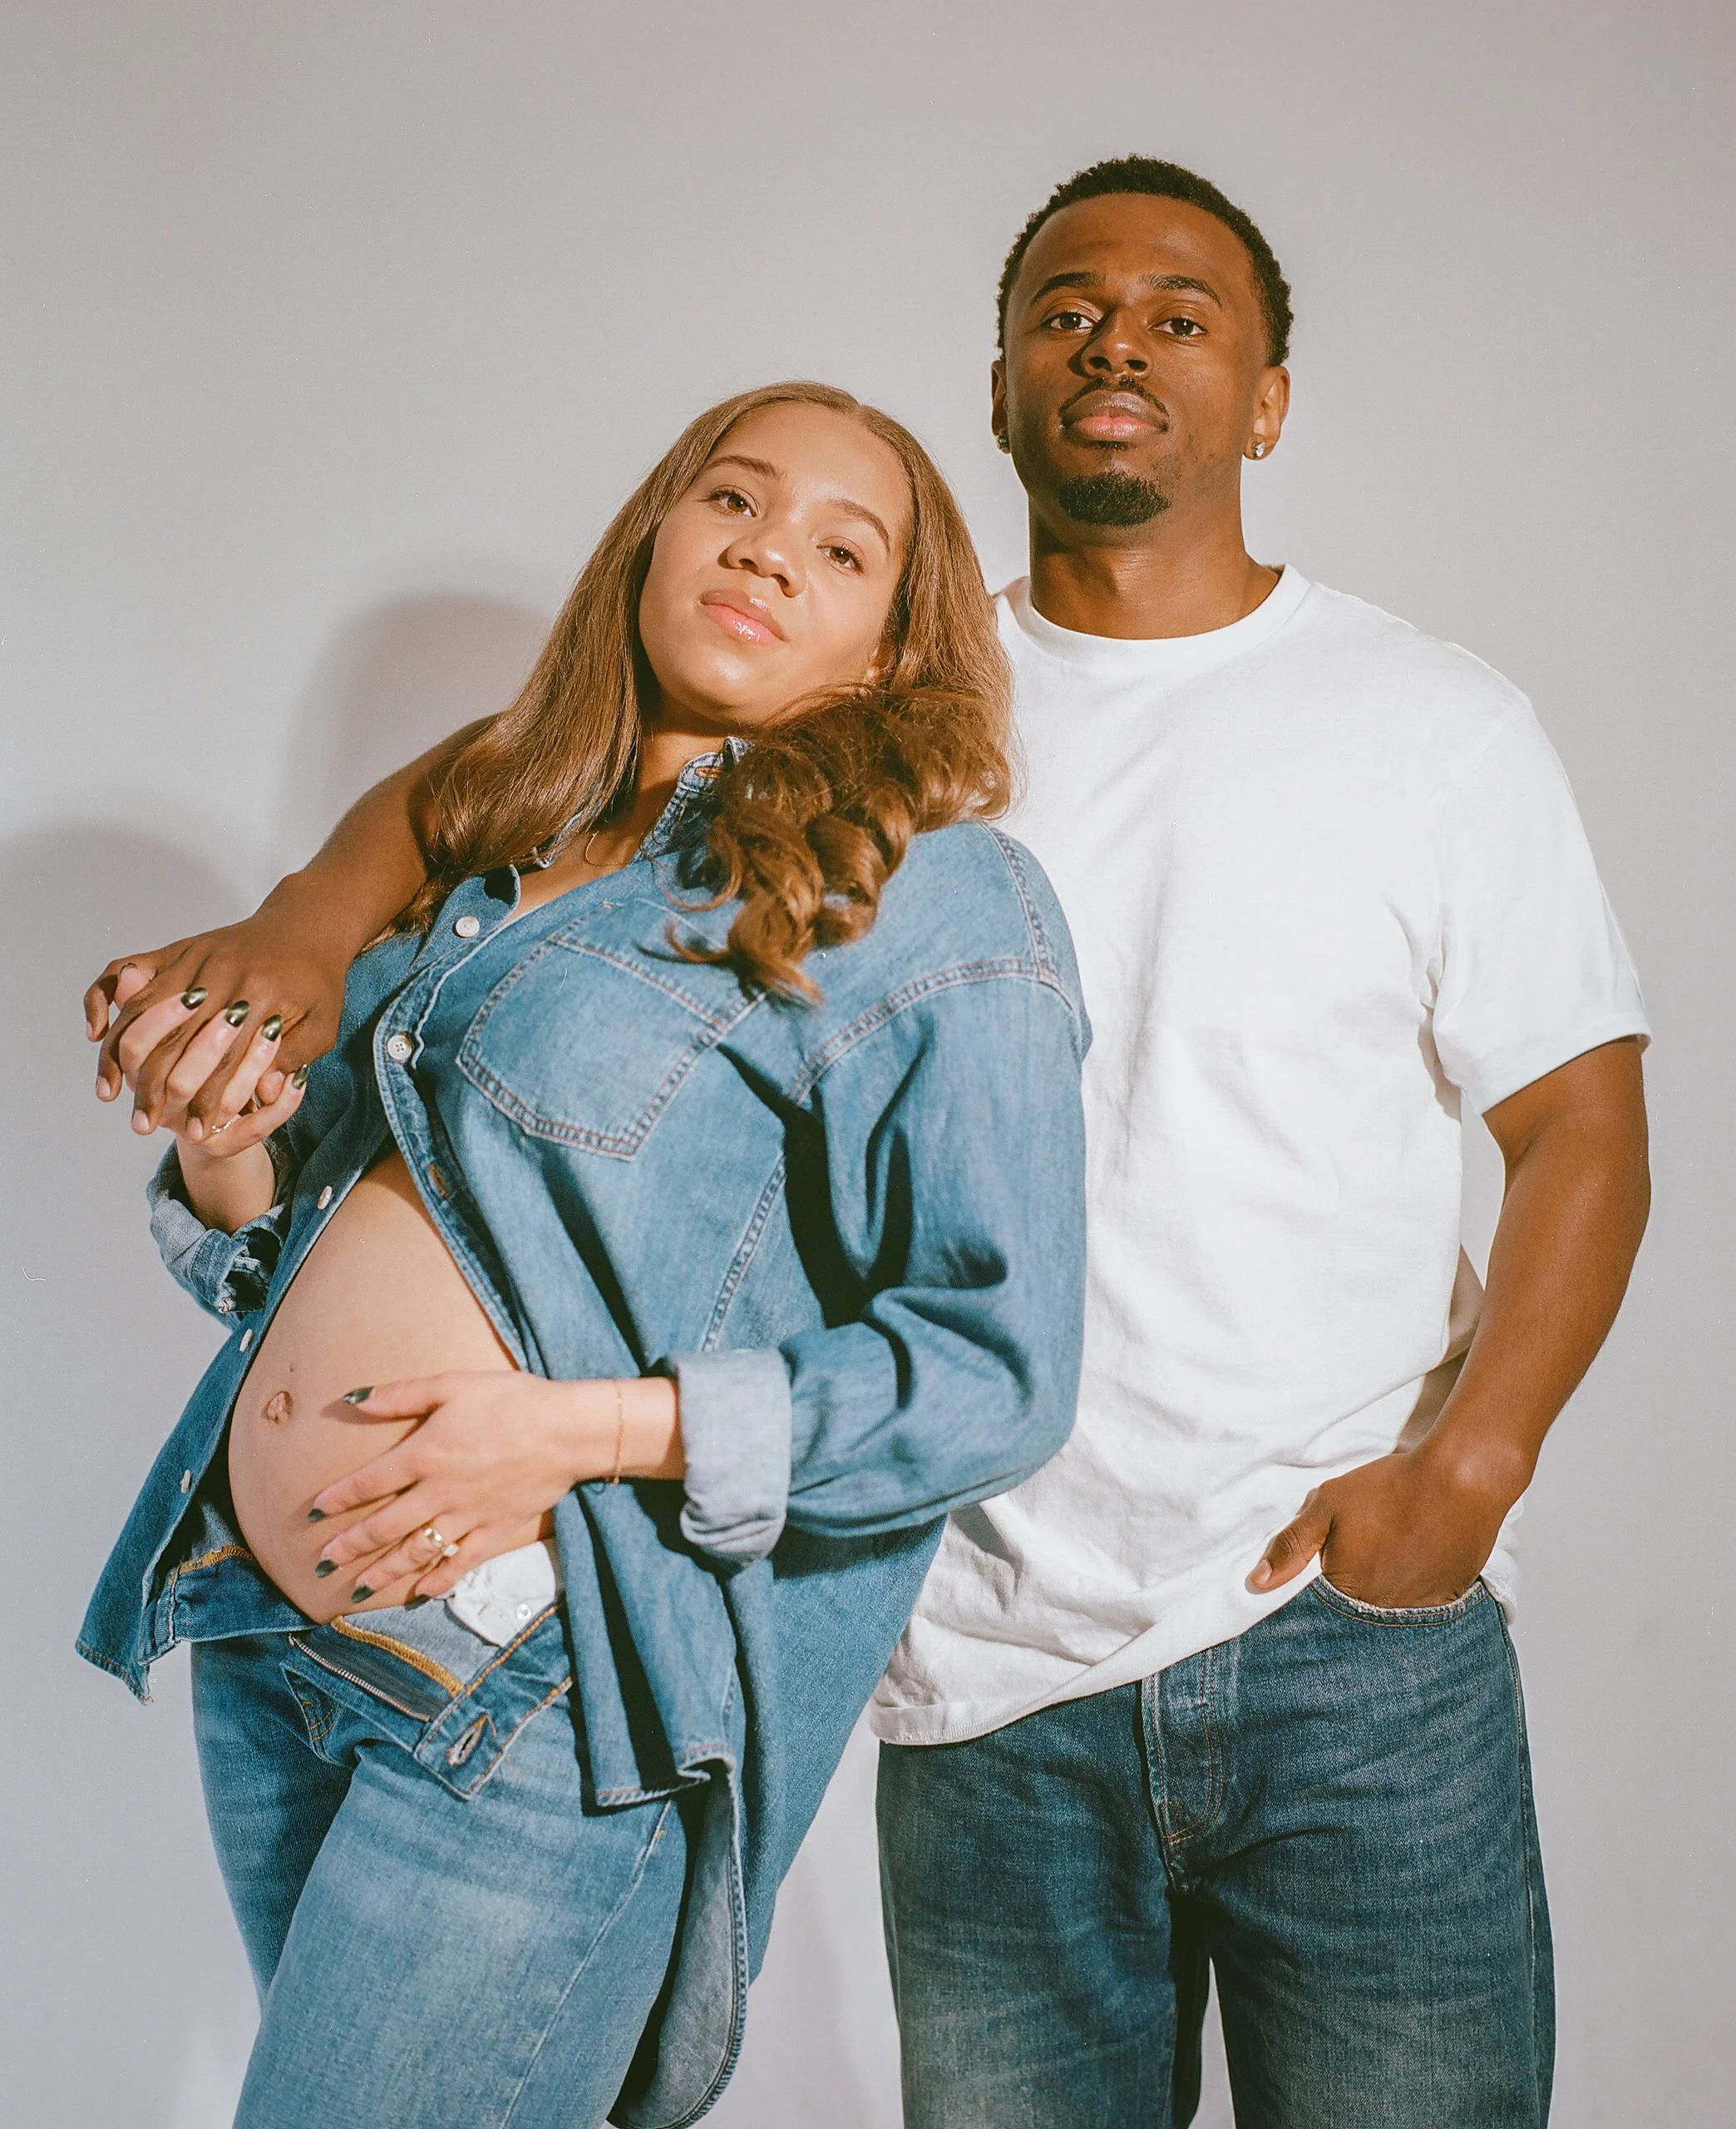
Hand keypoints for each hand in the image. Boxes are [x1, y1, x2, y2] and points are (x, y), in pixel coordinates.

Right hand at [85, 879, 351, 1133]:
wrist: (307, 926)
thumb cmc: (318, 984)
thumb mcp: (323, 1026)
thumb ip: (293, 1058)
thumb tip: (265, 1090)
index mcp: (262, 996)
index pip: (226, 1062)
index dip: (209, 1101)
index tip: (198, 1133)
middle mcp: (224, 975)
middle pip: (176, 1040)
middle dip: (158, 1088)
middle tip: (145, 1124)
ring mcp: (198, 958)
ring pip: (145, 1011)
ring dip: (124, 1055)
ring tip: (110, 1092)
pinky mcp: (182, 950)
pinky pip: (134, 977)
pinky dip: (111, 1006)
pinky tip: (98, 1034)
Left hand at [308, 1372, 681, 1601]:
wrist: (568, 1430)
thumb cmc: (511, 1400)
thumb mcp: (453, 1385)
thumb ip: (401, 1395)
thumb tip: (352, 1399)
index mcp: (424, 1455)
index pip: (369, 1483)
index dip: (338, 1499)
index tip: (313, 1513)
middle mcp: (439, 1493)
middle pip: (384, 1526)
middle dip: (350, 1546)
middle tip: (323, 1562)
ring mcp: (467, 1517)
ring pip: (416, 1551)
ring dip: (383, 1571)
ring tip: (358, 1588)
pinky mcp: (495, 1531)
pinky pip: (461, 1563)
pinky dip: (439, 1581)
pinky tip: (421, 1593)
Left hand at [1247, 1443, 1519, 1608]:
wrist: (1459, 1480)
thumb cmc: (1388, 1489)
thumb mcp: (1327, 1505)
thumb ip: (1291, 1545)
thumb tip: (1256, 1583)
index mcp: (1345, 1590)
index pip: (1317, 1612)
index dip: (1316, 1592)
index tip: (1323, 1574)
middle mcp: (1381, 1612)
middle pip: (1354, 1615)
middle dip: (1349, 1593)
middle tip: (1364, 1556)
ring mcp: (1417, 1610)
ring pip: (1388, 1614)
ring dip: (1382, 1595)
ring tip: (1390, 1558)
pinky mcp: (1447, 1600)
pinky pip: (1422, 1610)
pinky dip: (1412, 1593)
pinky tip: (1413, 1564)